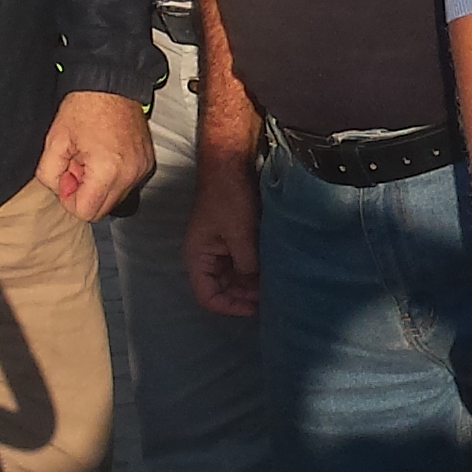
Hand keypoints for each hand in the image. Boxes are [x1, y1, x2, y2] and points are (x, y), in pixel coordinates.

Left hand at [42, 90, 153, 218]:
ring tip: (91, 156)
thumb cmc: (85, 106)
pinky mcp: (147, 162)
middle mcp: (130, 173)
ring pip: (115, 197)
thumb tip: (61, 190)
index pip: (86, 212)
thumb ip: (49, 175)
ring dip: (99, 184)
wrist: (110, 83)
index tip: (67, 175)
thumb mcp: (54, 141)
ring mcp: (142, 168)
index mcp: (107, 171)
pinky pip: (126, 183)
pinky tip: (104, 154)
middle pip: (102, 209)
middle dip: (85, 192)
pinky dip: (113, 175)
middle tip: (77, 165)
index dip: (69, 197)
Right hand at [184, 160, 261, 316]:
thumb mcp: (239, 234)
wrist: (231, 164)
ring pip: (234, 278)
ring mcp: (220, 247)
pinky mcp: (234, 238)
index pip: (208, 297)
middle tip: (271, 296)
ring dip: (251, 283)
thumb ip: (247, 265)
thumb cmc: (228, 196)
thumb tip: (257, 287)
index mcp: (198, 257)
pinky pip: (242, 263)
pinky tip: (272, 269)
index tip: (255, 307)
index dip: (230, 306)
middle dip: (244, 296)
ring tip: (274, 285)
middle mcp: (206, 256)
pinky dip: (255, 269)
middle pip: (223, 289)